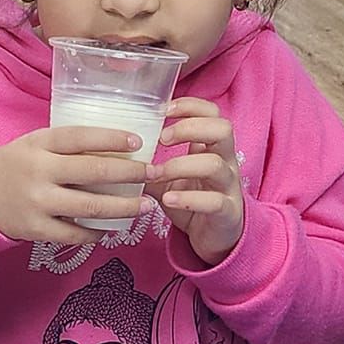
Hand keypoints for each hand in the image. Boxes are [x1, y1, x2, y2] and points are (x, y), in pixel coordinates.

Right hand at [0, 126, 148, 244]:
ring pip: (90, 208)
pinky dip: (96, 233)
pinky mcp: (36, 229)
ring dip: (123, 208)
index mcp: (39, 145)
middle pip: (92, 172)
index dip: (111, 138)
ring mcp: (38, 203)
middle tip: (154, 173)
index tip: (139, 142)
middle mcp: (39, 172)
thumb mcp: (33, 144)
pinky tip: (111, 229)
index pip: (80, 137)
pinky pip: (74, 234)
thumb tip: (115, 147)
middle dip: (130, 174)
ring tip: (145, 206)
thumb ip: (66, 145)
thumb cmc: (13, 165)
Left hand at [147, 97, 244, 264]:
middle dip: (189, 128)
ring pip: (215, 165)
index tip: (164, 109)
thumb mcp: (167, 180)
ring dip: (180, 165)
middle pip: (222, 129)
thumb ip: (148, 165)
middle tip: (162, 139)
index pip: (212, 113)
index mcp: (212, 148)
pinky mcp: (227, 212)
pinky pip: (214, 201)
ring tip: (155, 173)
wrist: (214, 237)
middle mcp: (225, 162)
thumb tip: (114, 154)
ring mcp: (229, 187)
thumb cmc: (191, 201)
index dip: (191, 106)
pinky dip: (188, 199)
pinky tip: (168, 199)